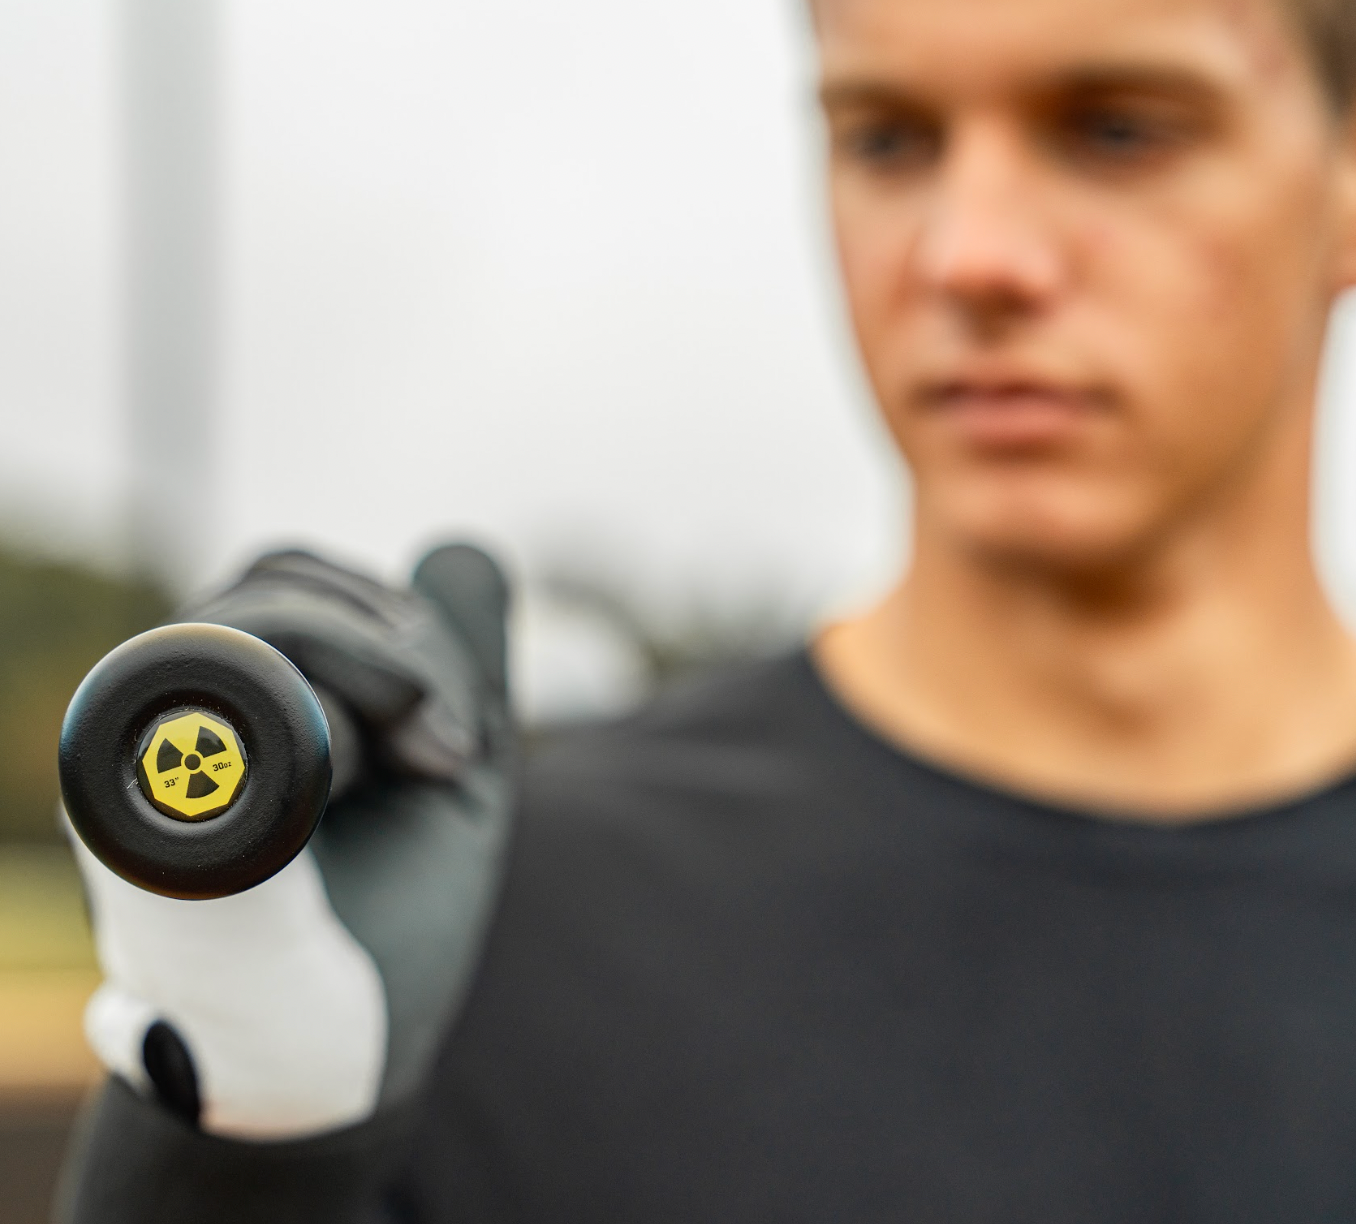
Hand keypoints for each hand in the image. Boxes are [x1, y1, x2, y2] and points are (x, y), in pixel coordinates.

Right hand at [69, 545, 514, 1138]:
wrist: (347, 1061)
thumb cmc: (387, 923)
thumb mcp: (444, 774)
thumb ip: (455, 665)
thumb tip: (466, 544)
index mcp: (217, 704)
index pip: (286, 579)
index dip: (394, 628)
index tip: (451, 749)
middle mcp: (157, 722)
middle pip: (274, 583)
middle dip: (402, 649)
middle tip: (447, 759)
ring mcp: (139, 765)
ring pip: (255, 622)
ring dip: (379, 684)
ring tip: (422, 776)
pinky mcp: (144, 817)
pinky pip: (227, 694)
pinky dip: (333, 723)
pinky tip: (366, 789)